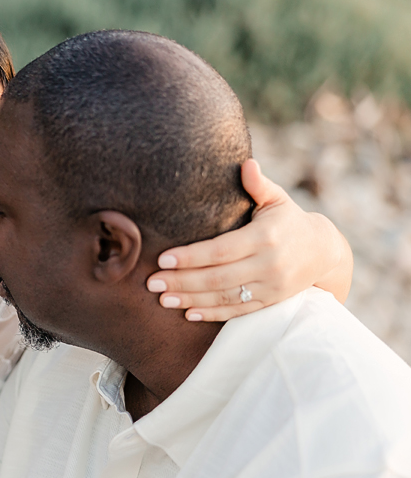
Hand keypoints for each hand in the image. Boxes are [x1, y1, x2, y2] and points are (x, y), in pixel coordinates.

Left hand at [146, 159, 352, 321]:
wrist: (325, 253)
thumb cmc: (289, 220)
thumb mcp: (278, 199)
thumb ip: (258, 184)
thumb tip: (245, 163)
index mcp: (265, 237)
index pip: (221, 250)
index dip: (191, 257)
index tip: (163, 259)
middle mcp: (268, 265)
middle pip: (217, 278)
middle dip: (182, 281)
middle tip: (151, 283)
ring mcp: (270, 287)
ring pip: (224, 297)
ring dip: (191, 300)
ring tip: (163, 299)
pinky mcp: (270, 302)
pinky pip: (237, 311)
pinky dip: (212, 314)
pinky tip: (188, 313)